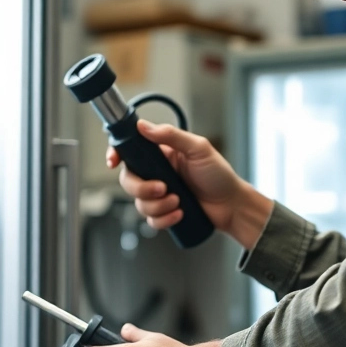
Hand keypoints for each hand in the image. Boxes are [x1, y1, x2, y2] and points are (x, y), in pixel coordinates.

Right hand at [108, 120, 271, 249]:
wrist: (232, 205)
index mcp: (161, 154)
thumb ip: (171, 136)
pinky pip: (151, 220)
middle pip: (128, 181)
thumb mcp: (199, 148)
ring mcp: (160, 194)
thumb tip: (143, 126)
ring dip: (157, 206)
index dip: (116, 155)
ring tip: (178, 202)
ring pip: (139, 203)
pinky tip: (180, 214)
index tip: (113, 162)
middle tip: (163, 189)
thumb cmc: (219, 174)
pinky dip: (163, 219)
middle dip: (141, 188)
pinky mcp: (165, 212)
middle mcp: (157, 173)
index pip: (130, 151)